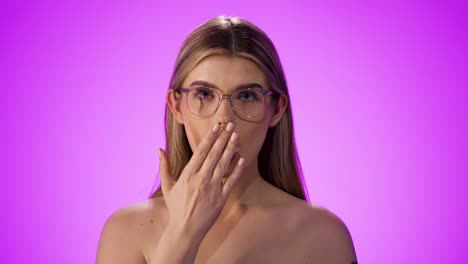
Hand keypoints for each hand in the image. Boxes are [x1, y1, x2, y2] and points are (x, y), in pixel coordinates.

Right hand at [157, 122, 244, 239]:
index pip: (201, 151)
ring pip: (224, 164)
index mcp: (188, 174)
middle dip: (223, 138)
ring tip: (236, 136)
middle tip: (230, 125)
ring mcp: (212, 188)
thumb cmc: (176, 207)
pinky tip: (241, 158)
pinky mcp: (221, 198)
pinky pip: (231, 181)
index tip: (216, 126)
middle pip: (215, 154)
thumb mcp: (167, 186)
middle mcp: (201, 179)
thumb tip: (159, 149)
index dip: (210, 137)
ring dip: (231, 149)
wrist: (185, 230)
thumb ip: (164, 166)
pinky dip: (236, 169)